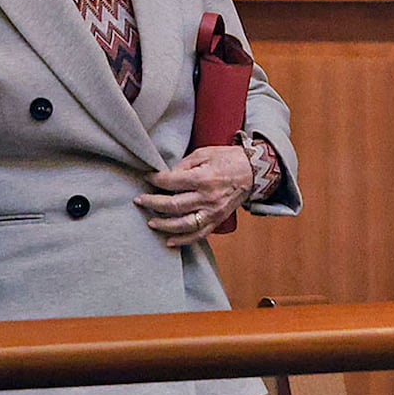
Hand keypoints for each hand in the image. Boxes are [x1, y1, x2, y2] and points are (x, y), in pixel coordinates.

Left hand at [134, 146, 252, 247]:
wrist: (253, 171)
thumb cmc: (229, 159)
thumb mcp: (205, 153)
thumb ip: (184, 165)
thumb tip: (167, 175)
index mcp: (203, 178)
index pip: (171, 182)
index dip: (155, 180)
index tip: (147, 178)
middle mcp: (207, 197)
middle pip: (173, 205)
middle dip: (152, 203)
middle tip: (139, 201)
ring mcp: (213, 212)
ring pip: (184, 225)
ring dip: (164, 225)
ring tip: (150, 223)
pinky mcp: (218, 220)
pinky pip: (199, 235)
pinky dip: (183, 240)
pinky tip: (169, 241)